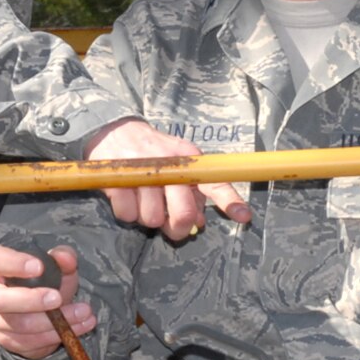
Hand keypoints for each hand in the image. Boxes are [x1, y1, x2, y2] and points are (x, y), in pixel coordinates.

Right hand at [0, 244, 88, 359]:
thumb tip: (65, 258)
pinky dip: (56, 336)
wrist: (49, 310)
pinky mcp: (7, 340)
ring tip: (83, 313)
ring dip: (54, 322)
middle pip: (1, 300)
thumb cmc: (48, 281)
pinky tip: (77, 328)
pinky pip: (29, 343)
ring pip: (20, 325)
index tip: (39, 267)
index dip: (13, 263)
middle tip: (58, 298)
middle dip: (32, 300)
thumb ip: (64, 257)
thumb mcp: (59, 266)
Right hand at [84, 118, 251, 241]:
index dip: (230, 201)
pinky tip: (126, 196)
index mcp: (188, 161)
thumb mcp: (176, 166)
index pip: (214, 182)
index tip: (245, 216)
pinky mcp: (117, 179)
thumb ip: (191, 194)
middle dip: (177, 227)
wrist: (114, 131)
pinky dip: (126, 212)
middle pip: (184, 214)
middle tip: (168, 224)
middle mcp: (169, 164)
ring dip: (146, 217)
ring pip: (152, 219)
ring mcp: (143, 172)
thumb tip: (199, 223)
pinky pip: (127, 215)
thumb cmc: (151, 155)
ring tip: (142, 199)